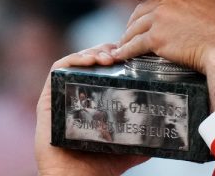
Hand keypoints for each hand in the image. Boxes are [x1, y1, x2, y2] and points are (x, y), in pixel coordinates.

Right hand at [35, 43, 147, 175]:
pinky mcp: (47, 100)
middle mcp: (76, 95)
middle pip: (90, 60)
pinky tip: (90, 61)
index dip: (117, 56)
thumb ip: (145, 134)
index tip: (132, 53)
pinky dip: (73, 59)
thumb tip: (167, 126)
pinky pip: (56, 71)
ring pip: (74, 61)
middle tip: (121, 52)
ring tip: (109, 56)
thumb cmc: (100, 165)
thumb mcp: (129, 144)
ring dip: (92, 52)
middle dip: (106, 51)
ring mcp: (61, 96)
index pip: (105, 69)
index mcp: (94, 100)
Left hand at [113, 0, 214, 109]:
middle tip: (134, 32)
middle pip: (139, 9)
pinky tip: (121, 56)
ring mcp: (160, 19)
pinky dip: (125, 51)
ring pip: (134, 27)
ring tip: (126, 46)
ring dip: (128, 38)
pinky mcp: (156, 39)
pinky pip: (133, 45)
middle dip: (135, 22)